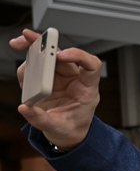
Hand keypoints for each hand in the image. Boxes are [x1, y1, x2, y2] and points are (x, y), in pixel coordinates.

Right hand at [10, 29, 101, 150]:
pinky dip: (27, 64)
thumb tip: (25, 108)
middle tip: (28, 37)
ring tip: (18, 45)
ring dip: (33, 49)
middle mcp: (74, 80)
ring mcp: (60, 78)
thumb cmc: (70, 128)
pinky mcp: (47, 79)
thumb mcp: (58, 128)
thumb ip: (41, 119)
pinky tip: (23, 72)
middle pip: (63, 55)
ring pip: (49, 57)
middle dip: (46, 44)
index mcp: (86, 89)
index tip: (60, 55)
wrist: (66, 133)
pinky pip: (37, 66)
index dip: (78, 55)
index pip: (91, 65)